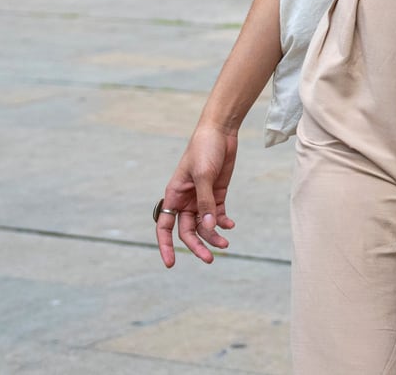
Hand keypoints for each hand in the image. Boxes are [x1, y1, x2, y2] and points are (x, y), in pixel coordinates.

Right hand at [155, 121, 237, 266]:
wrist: (220, 131)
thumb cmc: (205, 149)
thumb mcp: (204, 175)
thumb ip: (206, 201)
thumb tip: (209, 226)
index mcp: (174, 196)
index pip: (164, 227)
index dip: (165, 246)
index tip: (170, 263)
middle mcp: (185, 200)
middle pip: (188, 231)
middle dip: (197, 245)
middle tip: (210, 258)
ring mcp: (201, 198)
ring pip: (204, 225)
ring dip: (213, 235)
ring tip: (225, 243)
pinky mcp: (216, 193)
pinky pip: (217, 214)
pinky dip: (223, 222)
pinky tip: (230, 225)